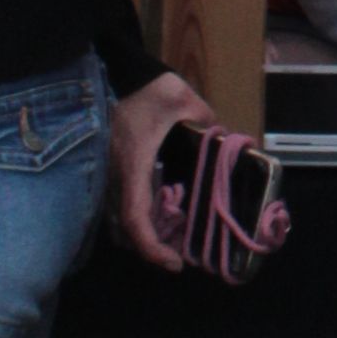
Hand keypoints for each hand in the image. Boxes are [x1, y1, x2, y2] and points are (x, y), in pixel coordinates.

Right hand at [111, 72, 204, 270]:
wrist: (120, 74)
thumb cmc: (150, 88)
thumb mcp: (183, 99)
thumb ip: (207, 123)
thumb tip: (228, 143)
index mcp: (134, 163)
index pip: (136, 216)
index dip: (152, 246)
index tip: (174, 263)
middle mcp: (115, 176)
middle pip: (126, 229)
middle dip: (153, 246)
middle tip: (182, 252)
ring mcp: (108, 176)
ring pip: (120, 221)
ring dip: (147, 234)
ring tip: (177, 236)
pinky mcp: (109, 173)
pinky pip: (121, 206)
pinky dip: (140, 219)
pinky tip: (165, 214)